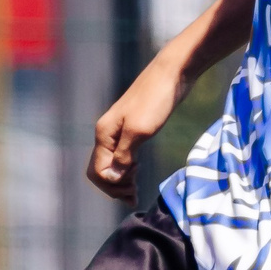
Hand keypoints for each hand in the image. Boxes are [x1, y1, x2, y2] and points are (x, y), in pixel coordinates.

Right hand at [89, 63, 188, 202]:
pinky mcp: (133, 128)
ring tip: (136, 190)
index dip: (113, 184)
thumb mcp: (140, 130)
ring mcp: (119, 131)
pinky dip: (128, 169)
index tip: (134, 187)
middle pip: (101, 170)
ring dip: (121, 179)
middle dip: (114, 186)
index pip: (98, 171)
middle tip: (134, 195)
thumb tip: (113, 177)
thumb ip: (124, 154)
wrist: (172, 74)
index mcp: (104, 134)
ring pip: (111, 163)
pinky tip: (138, 172)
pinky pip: (122, 155)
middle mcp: (107, 133)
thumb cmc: (156, 100)